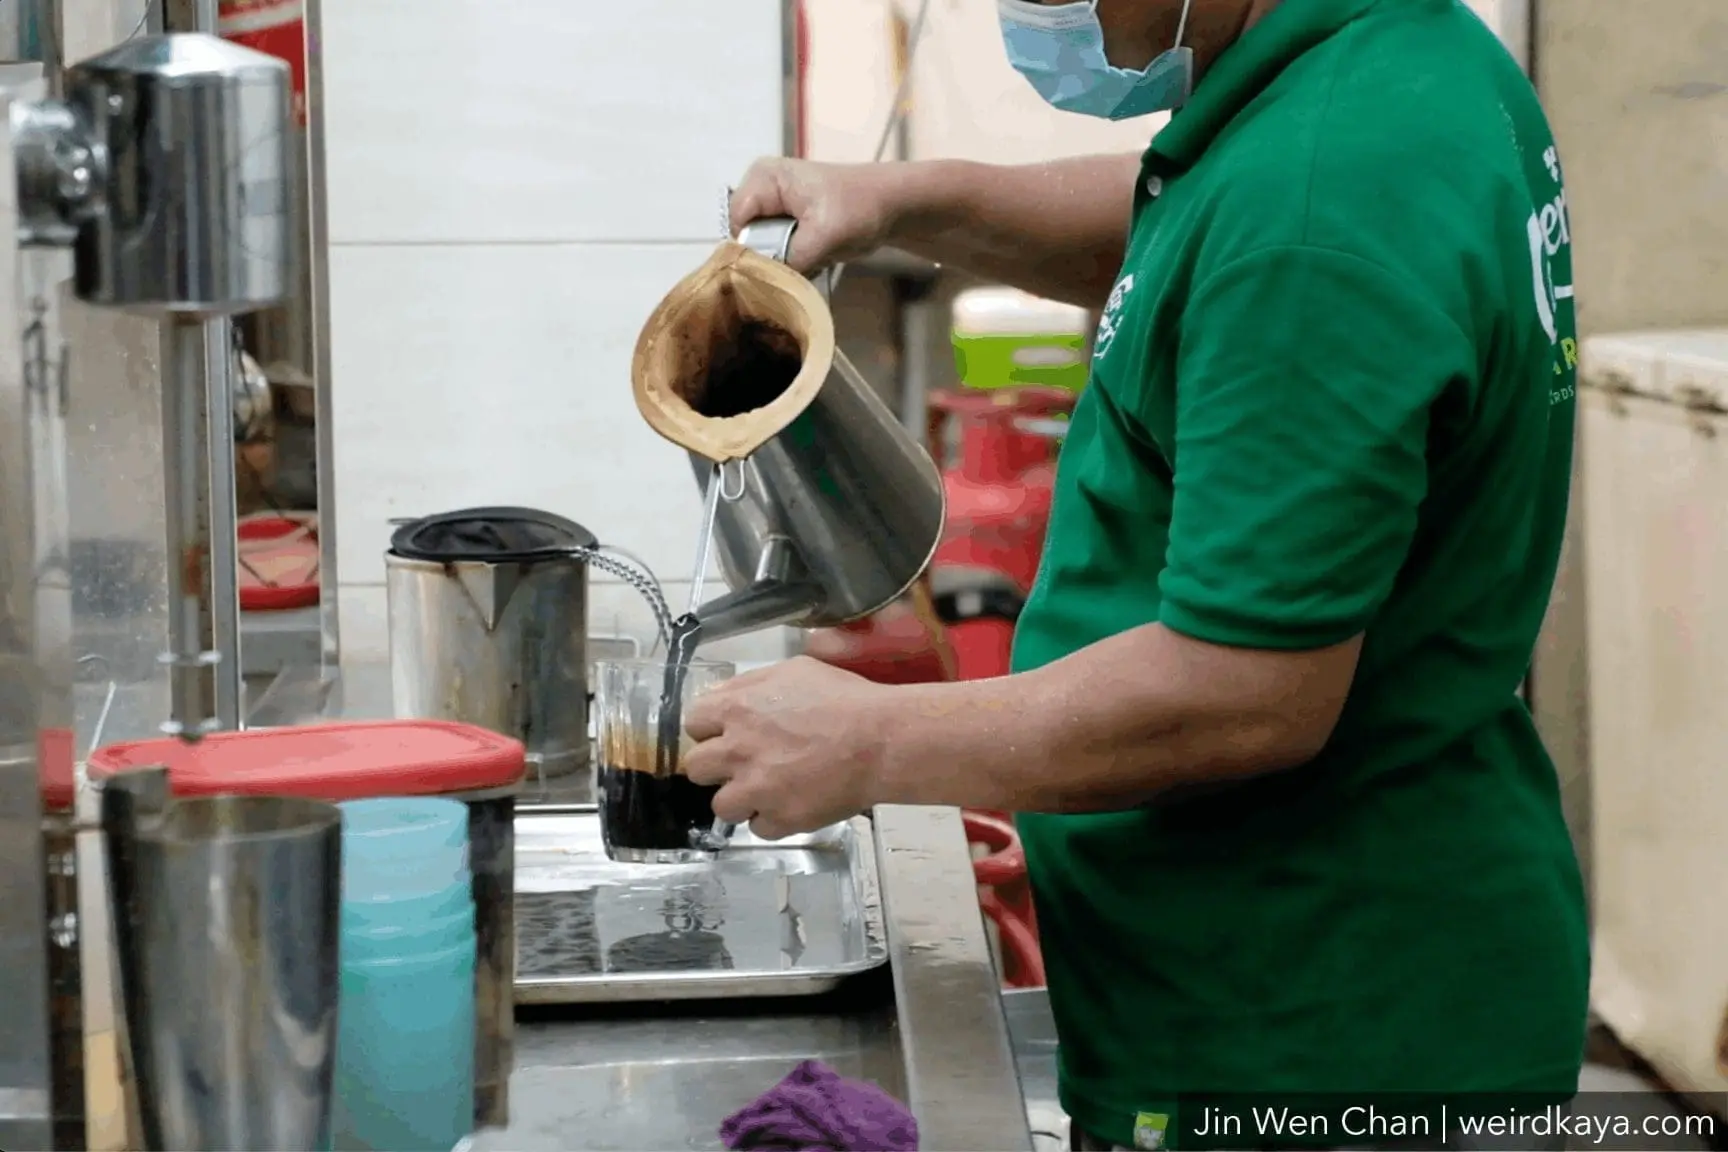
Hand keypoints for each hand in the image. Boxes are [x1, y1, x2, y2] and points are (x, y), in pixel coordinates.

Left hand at [682, 657, 890, 840]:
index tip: (727, 732)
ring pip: (722, 806)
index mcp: (736, 709)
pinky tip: (794, 803)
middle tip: (745, 763)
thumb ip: (750, 685)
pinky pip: (759, 828)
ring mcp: (755, 790)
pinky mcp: (779, 820)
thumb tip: (725, 697)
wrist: (880, 740)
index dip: (710, 729)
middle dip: (718, 766)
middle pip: (697, 768)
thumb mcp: (794, 670)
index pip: (693, 723)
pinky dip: (774, 819)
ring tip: (770, 790)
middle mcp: (736, 751)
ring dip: (742, 799)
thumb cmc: (843, 699)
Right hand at [728, 158, 900, 273]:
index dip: (752, 251)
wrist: (889, 206)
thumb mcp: (825, 234)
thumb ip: (790, 258)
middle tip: (804, 262)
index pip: (738, 224)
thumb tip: (766, 284)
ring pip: (761, 252)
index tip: (778, 268)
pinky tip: (815, 259)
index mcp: (763, 178)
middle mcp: (760, 190)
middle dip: (772, 259)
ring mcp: (771, 209)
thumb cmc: (860, 207)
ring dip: (786, 264)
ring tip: (814, 258)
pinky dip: (795, 264)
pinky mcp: (783, 225)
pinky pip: (776, 255)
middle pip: (747, 240)